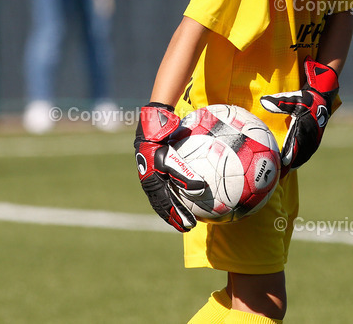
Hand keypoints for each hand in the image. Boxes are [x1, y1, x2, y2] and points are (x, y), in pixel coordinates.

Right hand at [133, 103, 204, 231]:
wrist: (152, 125)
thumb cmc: (161, 142)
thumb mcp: (172, 160)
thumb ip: (184, 175)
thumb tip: (201, 189)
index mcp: (152, 183)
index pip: (165, 206)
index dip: (176, 217)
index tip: (188, 226)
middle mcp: (151, 181)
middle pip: (163, 204)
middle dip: (174, 216)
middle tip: (188, 227)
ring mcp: (154, 175)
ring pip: (164, 195)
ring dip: (174, 206)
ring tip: (188, 213)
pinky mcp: (158, 167)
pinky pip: (169, 182)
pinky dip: (177, 190)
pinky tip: (191, 190)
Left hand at [260, 57, 338, 171]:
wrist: (322, 98)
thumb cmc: (306, 98)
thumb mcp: (292, 98)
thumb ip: (278, 102)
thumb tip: (263, 101)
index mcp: (303, 127)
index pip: (294, 145)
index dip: (288, 156)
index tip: (280, 165)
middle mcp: (310, 135)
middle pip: (299, 154)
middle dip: (290, 165)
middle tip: (279, 175)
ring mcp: (315, 139)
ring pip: (304, 155)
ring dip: (295, 164)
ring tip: (285, 173)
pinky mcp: (316, 140)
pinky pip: (308, 153)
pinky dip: (301, 159)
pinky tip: (294, 164)